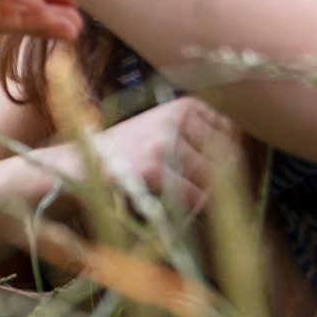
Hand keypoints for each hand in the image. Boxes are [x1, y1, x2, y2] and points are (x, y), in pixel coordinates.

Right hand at [80, 98, 237, 213]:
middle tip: (214, 196)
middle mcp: (176, 119)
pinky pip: (195, 196)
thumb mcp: (160, 130)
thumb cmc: (122, 153)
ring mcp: (165, 143)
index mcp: (182, 106)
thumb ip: (197, 136)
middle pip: (228, 154)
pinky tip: (175, 210)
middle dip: (227, 179)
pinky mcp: (155, 170)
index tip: (228, 171)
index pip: (233, 130)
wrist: (74, 168)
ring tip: (188, 203)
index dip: (235, 154)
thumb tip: (242, 155)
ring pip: (214, 178)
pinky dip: (191, 209)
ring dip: (207, 196)